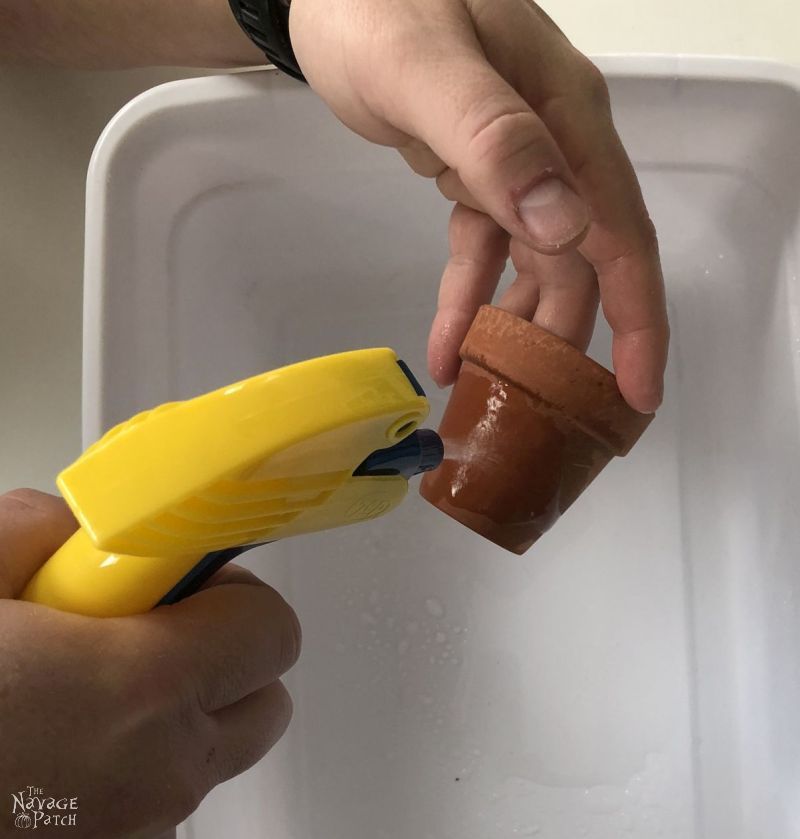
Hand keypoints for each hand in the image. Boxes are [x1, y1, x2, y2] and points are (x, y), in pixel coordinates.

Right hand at [0, 489, 299, 837]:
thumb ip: (36, 526)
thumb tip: (76, 528)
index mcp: (142, 691)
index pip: (271, 629)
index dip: (232, 592)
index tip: (185, 578)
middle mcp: (159, 773)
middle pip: (260, 695)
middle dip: (220, 650)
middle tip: (144, 625)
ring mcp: (139, 830)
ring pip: (215, 747)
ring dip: (180, 707)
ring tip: (91, 685)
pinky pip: (164, 793)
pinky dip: (142, 758)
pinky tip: (65, 741)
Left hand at [290, 0, 668, 411]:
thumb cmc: (370, 8)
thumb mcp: (424, 67)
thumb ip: (496, 137)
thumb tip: (565, 226)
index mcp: (564, 117)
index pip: (619, 232)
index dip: (638, 320)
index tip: (638, 394)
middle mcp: (553, 145)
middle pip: (582, 264)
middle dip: (570, 343)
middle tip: (548, 416)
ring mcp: (515, 162)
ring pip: (536, 265)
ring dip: (515, 331)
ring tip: (487, 393)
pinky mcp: (474, 173)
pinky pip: (481, 250)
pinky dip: (467, 300)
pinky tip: (445, 346)